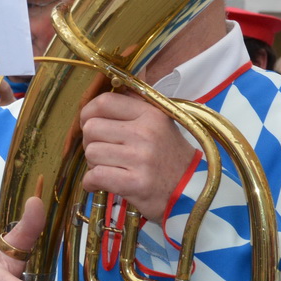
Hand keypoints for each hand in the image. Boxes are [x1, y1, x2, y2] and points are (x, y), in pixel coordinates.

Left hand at [77, 91, 195, 221]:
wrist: (191, 192)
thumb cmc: (171, 158)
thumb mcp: (160, 124)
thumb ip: (135, 106)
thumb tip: (111, 88)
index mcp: (150, 114)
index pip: (105, 102)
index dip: (88, 113)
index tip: (89, 124)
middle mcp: (145, 133)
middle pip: (92, 128)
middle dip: (90, 142)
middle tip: (103, 152)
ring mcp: (140, 158)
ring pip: (91, 153)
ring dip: (93, 164)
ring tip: (109, 169)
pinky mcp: (135, 183)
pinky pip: (95, 176)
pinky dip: (91, 183)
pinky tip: (100, 184)